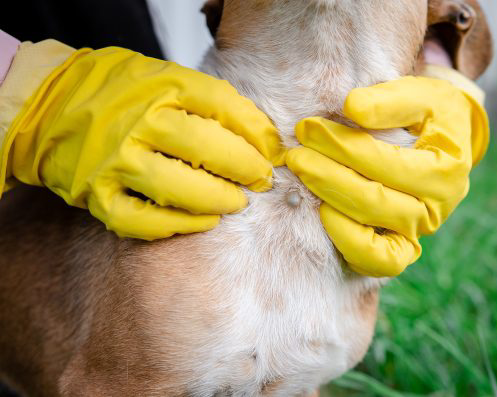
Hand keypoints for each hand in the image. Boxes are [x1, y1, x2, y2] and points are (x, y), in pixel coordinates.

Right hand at [3, 46, 283, 238]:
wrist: (50, 104)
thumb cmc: (119, 91)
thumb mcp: (165, 77)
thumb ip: (210, 101)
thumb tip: (263, 137)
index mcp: (160, 87)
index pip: (224, 107)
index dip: (257, 133)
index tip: (272, 151)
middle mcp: (138, 122)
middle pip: (207, 149)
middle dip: (245, 170)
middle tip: (261, 181)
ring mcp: (115, 160)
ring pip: (178, 189)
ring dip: (217, 201)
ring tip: (236, 203)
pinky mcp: (97, 194)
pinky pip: (142, 221)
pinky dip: (176, 226)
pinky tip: (201, 222)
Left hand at [287, 73, 488, 276]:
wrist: (443, 141)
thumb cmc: (429, 115)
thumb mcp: (420, 95)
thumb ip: (388, 100)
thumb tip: (351, 108)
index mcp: (447, 169)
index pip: (386, 163)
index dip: (341, 146)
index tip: (307, 128)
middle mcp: (436, 209)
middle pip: (373, 201)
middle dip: (326, 176)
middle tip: (296, 156)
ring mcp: (418, 233)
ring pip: (370, 235)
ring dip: (330, 205)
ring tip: (303, 178)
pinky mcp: (402, 249)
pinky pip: (375, 262)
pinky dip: (348, 243)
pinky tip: (322, 212)